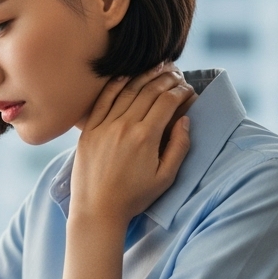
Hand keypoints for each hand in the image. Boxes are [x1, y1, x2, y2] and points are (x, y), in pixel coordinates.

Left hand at [70, 62, 193, 229]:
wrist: (97, 210)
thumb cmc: (134, 198)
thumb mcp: (165, 178)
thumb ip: (179, 147)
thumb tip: (186, 120)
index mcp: (146, 137)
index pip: (167, 102)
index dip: (181, 91)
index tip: (188, 89)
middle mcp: (124, 126)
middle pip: (149, 91)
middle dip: (166, 79)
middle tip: (176, 74)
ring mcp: (104, 126)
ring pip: (127, 91)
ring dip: (144, 76)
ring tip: (157, 68)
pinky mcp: (89, 130)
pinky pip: (103, 100)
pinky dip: (115, 85)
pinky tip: (126, 76)